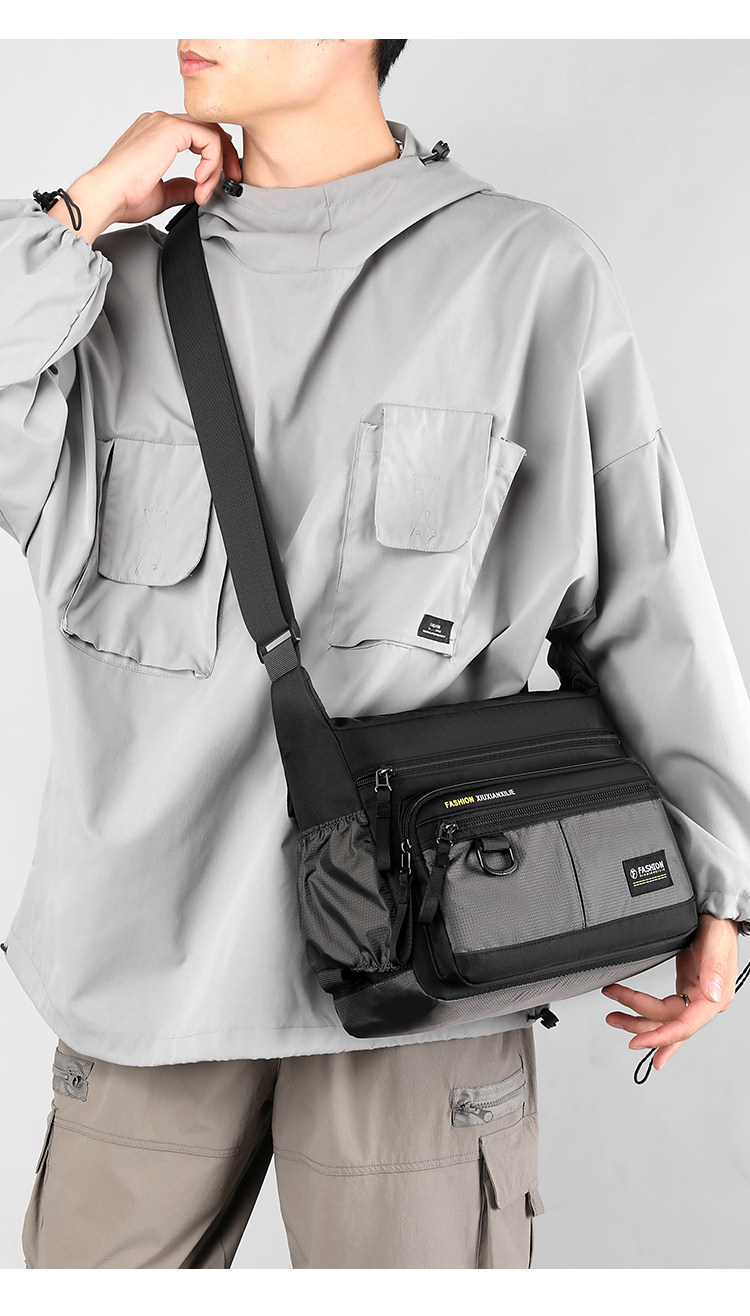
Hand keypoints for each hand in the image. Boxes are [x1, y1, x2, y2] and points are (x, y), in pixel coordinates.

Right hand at [47, 110, 242, 243]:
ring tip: (205, 190)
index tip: (215, 184)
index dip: (214, 158)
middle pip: (209, 129)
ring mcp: (164, 123)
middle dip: (225, 156)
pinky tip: (201, 182)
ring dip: (217, 165)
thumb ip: (181, 187)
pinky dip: (212, 163)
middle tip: (232, 180)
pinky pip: (209, 139)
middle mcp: (160, 123)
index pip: (197, 135)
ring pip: (211, 133)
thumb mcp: (161, 193)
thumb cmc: (123, 196)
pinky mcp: (170, 130)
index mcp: (155, 134)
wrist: (107, 195)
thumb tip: (196, 189)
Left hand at [601, 913, 738, 1072]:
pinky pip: (667, 1012)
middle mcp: (705, 1001)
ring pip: (664, 1018)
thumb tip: (711, 996)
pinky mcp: (686, 989)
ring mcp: (695, 997)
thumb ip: (715, 969)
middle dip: (639, 1023)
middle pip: (668, 1023)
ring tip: (614, 1015)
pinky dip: (654, 1022)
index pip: (685, 1025)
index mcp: (715, 997)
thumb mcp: (716, 943)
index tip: (637, 1042)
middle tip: (613, 1017)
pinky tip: (644, 1034)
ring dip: (638, 1020)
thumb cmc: (718, 928)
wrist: (716, 915)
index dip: (660, 1036)